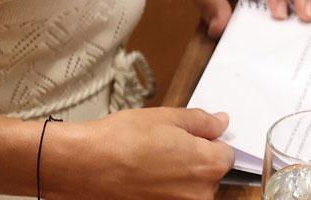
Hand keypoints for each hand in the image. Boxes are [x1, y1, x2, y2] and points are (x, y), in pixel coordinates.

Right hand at [41, 106, 232, 199]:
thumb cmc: (120, 141)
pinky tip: (141, 178)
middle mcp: (198, 195)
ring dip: (175, 179)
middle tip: (163, 148)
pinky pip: (168, 199)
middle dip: (193, 162)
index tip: (192, 138)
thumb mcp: (168, 117)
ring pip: (188, 191)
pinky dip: (160, 191)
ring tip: (148, 163)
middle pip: (208, 176)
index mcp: (207, 166)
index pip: (226, 154)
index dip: (208, 142)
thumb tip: (220, 123)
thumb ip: (202, 122)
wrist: (83, 166)